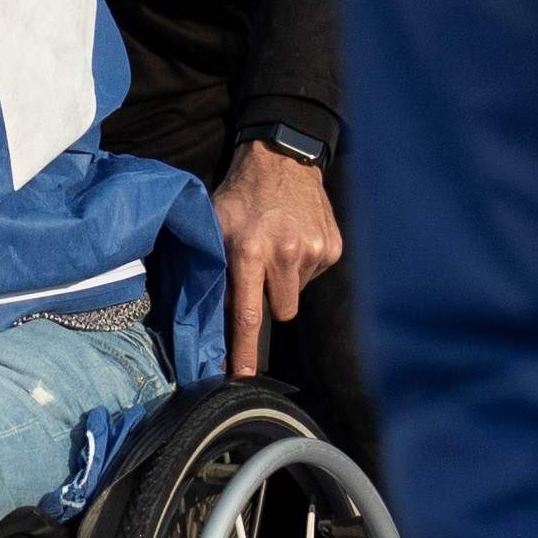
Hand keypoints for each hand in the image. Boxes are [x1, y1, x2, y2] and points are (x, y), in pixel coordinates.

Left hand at [215, 139, 343, 382]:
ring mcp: (314, 252)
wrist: (283, 159)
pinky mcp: (333, 249)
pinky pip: (314, 278)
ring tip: (276, 248)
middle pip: (279, 312)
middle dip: (268, 301)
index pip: (247, 315)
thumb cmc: (241, 194)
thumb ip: (211, 267)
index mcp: (250, 251)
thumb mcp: (214, 224)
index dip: (244, 352)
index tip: (241, 378)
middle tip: (259, 271)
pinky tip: (294, 240)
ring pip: (297, 296)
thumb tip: (204, 315)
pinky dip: (303, 267)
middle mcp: (285, 255)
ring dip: (285, 282)